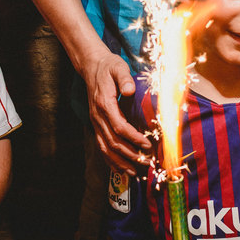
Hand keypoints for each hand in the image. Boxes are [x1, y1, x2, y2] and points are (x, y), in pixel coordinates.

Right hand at [83, 49, 149, 174]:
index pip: (119, 126)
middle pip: (113, 142)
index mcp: (104, 104)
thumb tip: (129, 90)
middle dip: (130, 154)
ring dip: (120, 162)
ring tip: (135, 172)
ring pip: (106, 148)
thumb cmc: (108, 67)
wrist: (92, 67)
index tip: (147, 145)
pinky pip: (101, 146)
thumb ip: (124, 78)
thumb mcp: (118, 67)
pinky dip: (111, 160)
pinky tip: (121, 168)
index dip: (133, 138)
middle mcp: (97, 116)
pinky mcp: (96, 125)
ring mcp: (95, 122)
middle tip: (147, 162)